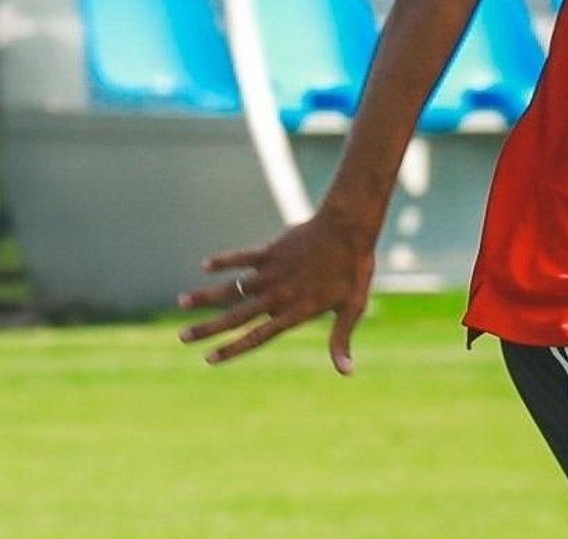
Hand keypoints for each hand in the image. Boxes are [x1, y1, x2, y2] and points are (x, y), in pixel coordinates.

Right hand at [177, 211, 375, 373]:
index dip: (233, 349)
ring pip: (232, 287)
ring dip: (206, 295)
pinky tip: (205, 265)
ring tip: (181, 302)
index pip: (258, 336)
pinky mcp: (271, 251)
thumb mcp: (353, 308)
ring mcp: (272, 272)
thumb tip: (347, 373)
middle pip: (236, 315)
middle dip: (207, 328)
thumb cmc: (354, 269)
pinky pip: (243, 257)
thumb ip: (340, 340)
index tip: (209, 359)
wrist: (349, 228)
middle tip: (182, 337)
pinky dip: (225, 260)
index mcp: (295, 311)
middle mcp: (278, 294)